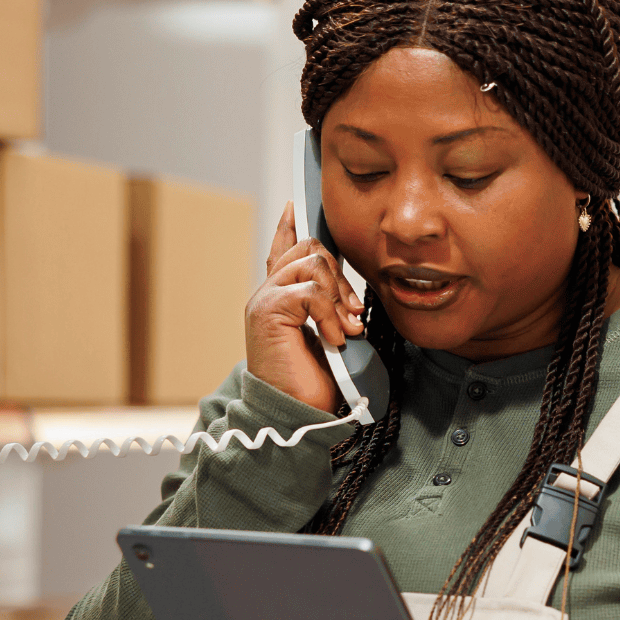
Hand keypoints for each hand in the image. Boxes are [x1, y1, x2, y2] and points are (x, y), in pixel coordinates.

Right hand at [244, 202, 364, 413]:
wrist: (296, 413)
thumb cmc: (312, 382)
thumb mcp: (329, 336)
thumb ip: (330, 310)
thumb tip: (352, 298)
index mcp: (280, 297)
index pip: (281, 250)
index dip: (288, 226)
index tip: (295, 206)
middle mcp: (267, 292)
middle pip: (309, 248)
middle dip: (341, 276)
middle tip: (355, 312)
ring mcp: (264, 298)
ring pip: (313, 264)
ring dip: (339, 298)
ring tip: (345, 330)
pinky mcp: (268, 310)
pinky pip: (311, 292)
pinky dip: (330, 316)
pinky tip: (333, 339)